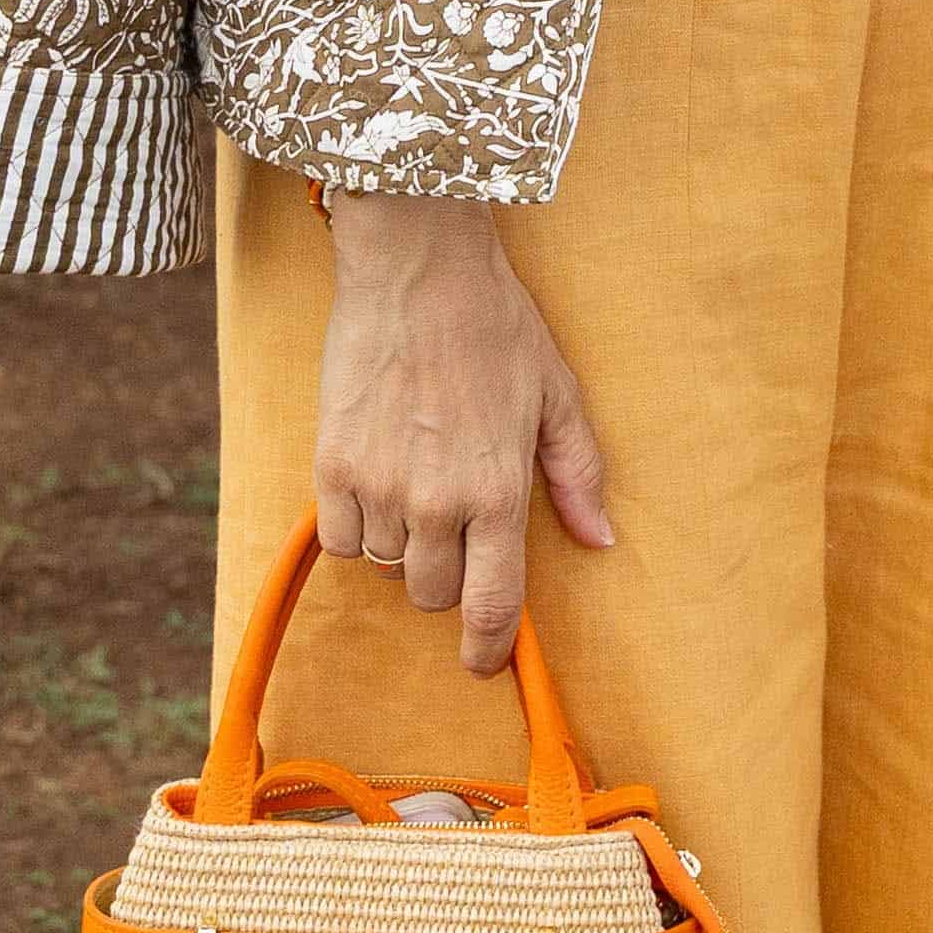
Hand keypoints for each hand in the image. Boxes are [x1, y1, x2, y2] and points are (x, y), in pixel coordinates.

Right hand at [313, 195, 613, 676]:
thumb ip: (578, 476)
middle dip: (447, 577)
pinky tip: (377, 485)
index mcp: (499, 490)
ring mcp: (378, 485)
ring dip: (402, 545)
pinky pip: (339, 538)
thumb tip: (600, 540)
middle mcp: (436, 500)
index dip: (488, 646)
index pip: (491, 602)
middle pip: (433, 593)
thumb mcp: (557, 397)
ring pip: (385, 566)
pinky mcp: (331, 464)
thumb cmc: (496, 328)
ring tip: (417, 486)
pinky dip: (357, 528)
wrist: (418, 271)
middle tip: (456, 530)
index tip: (483, 662)